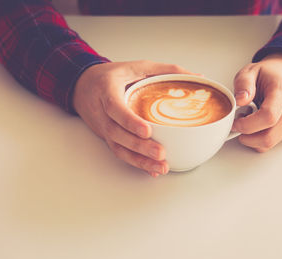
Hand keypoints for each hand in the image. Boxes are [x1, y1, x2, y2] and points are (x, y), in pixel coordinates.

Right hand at [73, 60, 194, 176]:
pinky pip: (120, 153)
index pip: (115, 107)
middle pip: (117, 133)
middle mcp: (102, 111)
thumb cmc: (112, 76)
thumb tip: (197, 76)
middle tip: (161, 153)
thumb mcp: (137, 66)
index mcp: (107, 89)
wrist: (83, 86)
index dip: (129, 121)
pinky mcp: (108, 138)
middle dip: (139, 146)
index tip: (147, 131)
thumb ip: (166, 70)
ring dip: (139, 160)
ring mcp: (104, 127)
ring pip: (118, 147)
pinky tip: (152, 170)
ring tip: (161, 167)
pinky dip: (136, 163)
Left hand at [233, 53, 281, 151]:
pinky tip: (257, 125)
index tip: (235, 123)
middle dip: (247, 137)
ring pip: (269, 143)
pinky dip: (259, 139)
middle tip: (237, 125)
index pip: (268, 117)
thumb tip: (241, 101)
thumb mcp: (250, 71)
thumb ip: (243, 84)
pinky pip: (272, 143)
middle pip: (269, 137)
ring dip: (252, 138)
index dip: (247, 125)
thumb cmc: (267, 74)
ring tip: (248, 121)